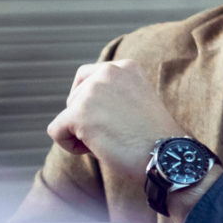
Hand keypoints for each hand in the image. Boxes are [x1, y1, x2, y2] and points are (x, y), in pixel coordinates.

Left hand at [47, 60, 182, 182]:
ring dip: (81, 133)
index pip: (87, 78)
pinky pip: (56, 131)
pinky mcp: (78, 113)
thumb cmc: (154, 137)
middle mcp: (108, 72)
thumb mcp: (136, 101)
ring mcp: (92, 91)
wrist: (166, 155)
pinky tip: (96, 150)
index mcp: (125, 67)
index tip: (113, 119)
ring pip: (66, 116)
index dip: (92, 104)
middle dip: (87, 119)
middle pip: (74, 97)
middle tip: (116, 133)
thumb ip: (113, 93)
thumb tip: (79, 103)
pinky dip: (70, 146)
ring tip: (110, 141)